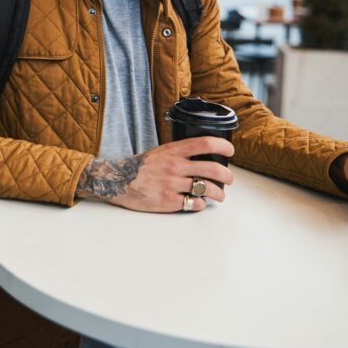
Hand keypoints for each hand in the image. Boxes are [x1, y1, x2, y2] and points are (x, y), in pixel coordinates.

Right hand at [75, 137, 233, 212]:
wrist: (117, 180)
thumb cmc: (140, 167)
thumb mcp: (160, 151)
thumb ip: (179, 152)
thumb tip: (202, 155)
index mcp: (173, 151)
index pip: (205, 143)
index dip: (223, 146)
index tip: (230, 151)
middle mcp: (175, 166)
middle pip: (213, 169)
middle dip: (227, 176)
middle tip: (229, 179)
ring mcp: (172, 184)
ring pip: (207, 189)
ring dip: (219, 193)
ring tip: (219, 195)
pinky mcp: (169, 201)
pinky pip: (195, 203)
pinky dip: (200, 204)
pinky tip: (198, 203)